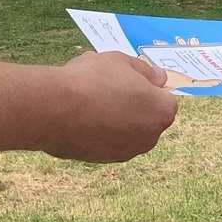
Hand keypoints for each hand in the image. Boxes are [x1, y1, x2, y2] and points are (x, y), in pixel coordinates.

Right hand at [42, 51, 177, 162]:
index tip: (127, 79)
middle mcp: (150, 138)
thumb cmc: (94, 79)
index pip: (164, 99)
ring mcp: (126, 152)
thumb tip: (160, 79)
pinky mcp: (103, 160)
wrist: (56, 109)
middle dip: (133, 104)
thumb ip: (146, 71)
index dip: (147, 87)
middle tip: (108, 88)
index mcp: (161, 112)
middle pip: (146, 116)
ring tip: (90, 101)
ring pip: (127, 130)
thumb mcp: (122, 61)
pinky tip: (81, 117)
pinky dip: (100, 131)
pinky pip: (108, 141)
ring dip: (116, 119)